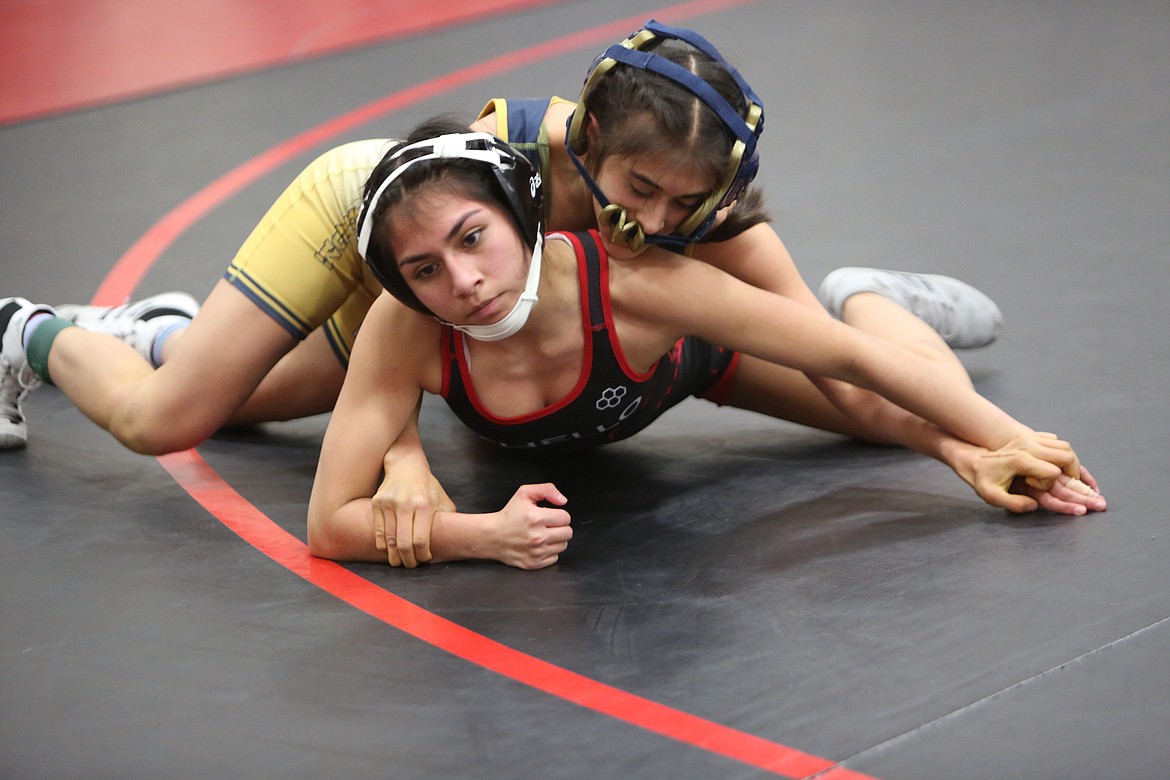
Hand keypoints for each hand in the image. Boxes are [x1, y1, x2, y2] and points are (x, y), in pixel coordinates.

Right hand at [372, 465, 455, 567]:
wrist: (405, 466)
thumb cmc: (428, 487)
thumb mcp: (443, 499)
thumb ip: (448, 520)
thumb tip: (453, 542)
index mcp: (424, 505)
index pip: (421, 540)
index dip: (423, 555)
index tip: (425, 559)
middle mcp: (405, 504)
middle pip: (403, 544)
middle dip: (408, 560)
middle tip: (411, 565)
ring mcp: (388, 504)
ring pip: (389, 540)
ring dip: (394, 556)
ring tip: (399, 562)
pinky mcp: (377, 503)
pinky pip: (378, 532)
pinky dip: (383, 545)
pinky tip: (389, 550)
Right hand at [488, 484, 571, 569]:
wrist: (492, 536)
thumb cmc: (509, 515)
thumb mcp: (524, 493)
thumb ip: (547, 490)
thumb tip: (563, 500)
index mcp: (536, 518)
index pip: (566, 517)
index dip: (559, 515)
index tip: (550, 516)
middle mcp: (537, 536)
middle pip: (568, 532)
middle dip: (560, 527)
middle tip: (548, 525)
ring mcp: (536, 552)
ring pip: (563, 545)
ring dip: (556, 539)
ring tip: (543, 534)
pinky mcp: (534, 563)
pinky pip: (555, 557)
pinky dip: (549, 551)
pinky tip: (539, 545)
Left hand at [970, 432, 1094, 513]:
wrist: (974, 461)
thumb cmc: (983, 480)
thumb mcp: (993, 497)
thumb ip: (1014, 504)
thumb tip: (1034, 506)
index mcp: (1021, 460)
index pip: (1053, 472)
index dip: (1049, 483)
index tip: (1035, 487)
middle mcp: (1028, 446)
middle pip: (1066, 455)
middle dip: (1073, 472)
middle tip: (1070, 484)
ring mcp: (1030, 438)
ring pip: (1064, 445)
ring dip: (1070, 461)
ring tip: (1066, 475)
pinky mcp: (1031, 436)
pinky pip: (1056, 441)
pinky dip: (1062, 452)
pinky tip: (1056, 463)